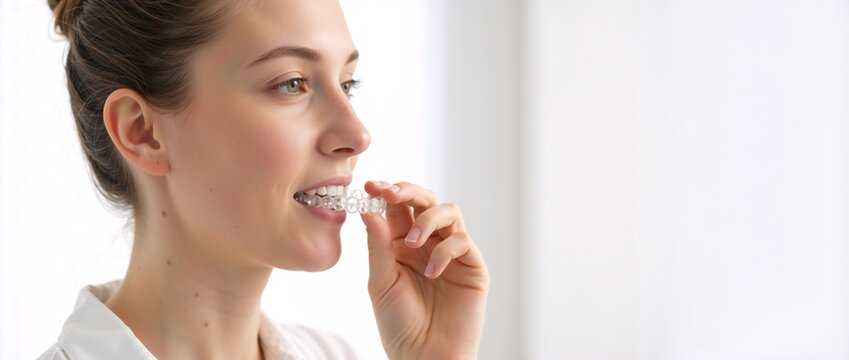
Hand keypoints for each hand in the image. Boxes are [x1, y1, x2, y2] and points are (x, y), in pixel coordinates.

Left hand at [360, 181, 489, 359]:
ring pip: (448, 211)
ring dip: (428, 218)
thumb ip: (378, 244)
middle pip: (425, 200)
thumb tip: (369, 208)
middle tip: (391, 194)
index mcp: (401, 244)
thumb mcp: (381, 281)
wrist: (425, 356)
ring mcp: (451, 252)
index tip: (370, 186)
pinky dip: (445, 250)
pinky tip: (431, 272)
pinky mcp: (472, 266)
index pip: (397, 207)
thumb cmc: (399, 324)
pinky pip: (462, 241)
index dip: (386, 191)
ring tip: (411, 243)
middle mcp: (427, 242)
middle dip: (408, 191)